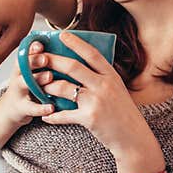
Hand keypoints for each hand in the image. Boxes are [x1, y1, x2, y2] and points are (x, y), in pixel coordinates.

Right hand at [0, 42, 55, 127]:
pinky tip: (51, 107)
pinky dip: (41, 108)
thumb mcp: (32, 73)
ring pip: (25, 84)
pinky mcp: (22, 108)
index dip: (31, 48)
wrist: (9, 110)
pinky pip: (32, 108)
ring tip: (49, 76)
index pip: (25, 54)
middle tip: (45, 57)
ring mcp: (19, 92)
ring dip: (37, 79)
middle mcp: (18, 77)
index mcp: (22, 67)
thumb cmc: (27, 88)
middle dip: (33, 61)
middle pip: (23, 66)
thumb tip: (64, 45)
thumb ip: (42, 62)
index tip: (40, 43)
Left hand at [37, 31, 152, 157]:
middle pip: (72, 67)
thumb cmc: (124, 114)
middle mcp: (104, 85)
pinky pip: (64, 114)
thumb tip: (81, 67)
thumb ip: (102, 78)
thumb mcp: (118, 90)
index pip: (92, 54)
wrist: (133, 138)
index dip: (76, 42)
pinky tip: (46, 117)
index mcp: (111, 76)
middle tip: (38, 57)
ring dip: (48, 87)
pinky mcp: (89, 117)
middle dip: (52, 60)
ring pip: (64, 88)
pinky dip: (53, 116)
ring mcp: (96, 101)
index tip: (62, 35)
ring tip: (41, 88)